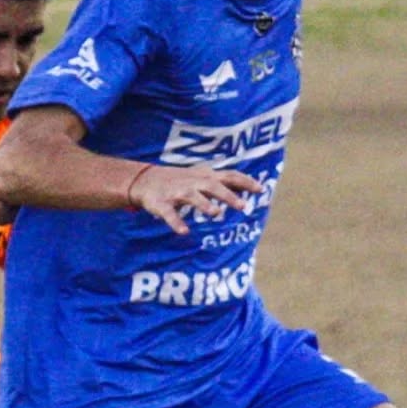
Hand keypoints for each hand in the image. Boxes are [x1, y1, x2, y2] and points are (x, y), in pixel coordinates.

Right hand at [128, 163, 261, 235]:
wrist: (145, 180)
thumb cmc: (180, 180)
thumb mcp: (203, 177)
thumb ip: (224, 182)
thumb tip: (251, 186)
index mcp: (205, 176)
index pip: (229, 176)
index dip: (245, 182)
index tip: (261, 189)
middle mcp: (193, 182)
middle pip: (213, 186)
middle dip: (228, 195)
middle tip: (243, 206)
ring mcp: (177, 192)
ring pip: (193, 197)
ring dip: (204, 204)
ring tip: (216, 213)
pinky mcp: (161, 203)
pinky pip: (169, 214)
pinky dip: (176, 222)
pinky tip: (184, 231)